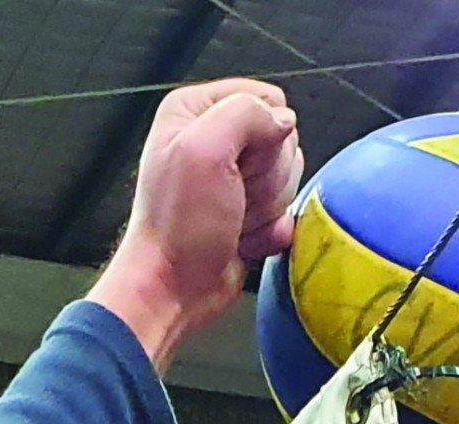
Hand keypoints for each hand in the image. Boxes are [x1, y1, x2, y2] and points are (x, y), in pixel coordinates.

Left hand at [88, 80, 302, 369]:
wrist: (171, 289)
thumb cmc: (179, 225)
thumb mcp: (205, 151)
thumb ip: (248, 113)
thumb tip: (284, 120)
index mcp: (196, 111)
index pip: (267, 100)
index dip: (264, 134)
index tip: (235, 165)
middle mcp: (214, 138)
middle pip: (281, 140)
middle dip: (265, 177)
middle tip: (232, 198)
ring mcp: (232, 178)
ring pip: (286, 176)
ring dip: (267, 206)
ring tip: (233, 221)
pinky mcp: (246, 212)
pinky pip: (284, 210)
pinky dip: (269, 230)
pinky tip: (244, 240)